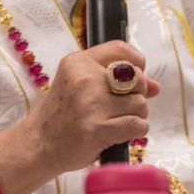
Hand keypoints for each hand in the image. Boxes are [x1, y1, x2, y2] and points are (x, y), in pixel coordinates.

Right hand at [0, 41, 160, 193]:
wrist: (39, 144)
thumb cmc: (61, 113)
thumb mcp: (79, 85)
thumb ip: (114, 79)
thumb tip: (155, 86)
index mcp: (79, 62)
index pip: (120, 49)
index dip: (137, 62)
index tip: (136, 75)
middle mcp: (85, 78)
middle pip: (136, 77)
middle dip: (138, 93)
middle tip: (124, 104)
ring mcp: (92, 104)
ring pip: (139, 103)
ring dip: (137, 114)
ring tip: (120, 120)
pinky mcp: (98, 129)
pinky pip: (137, 124)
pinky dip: (137, 129)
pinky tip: (123, 131)